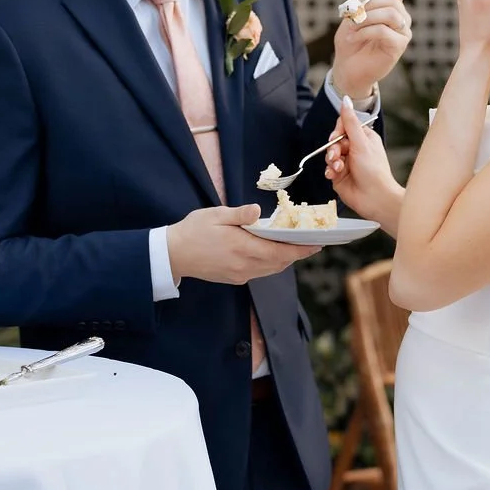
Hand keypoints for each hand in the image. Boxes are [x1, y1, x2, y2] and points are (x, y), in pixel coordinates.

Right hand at [167, 205, 319, 283]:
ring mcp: (239, 274)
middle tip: (311, 243)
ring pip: (271, 270)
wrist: (173, 255)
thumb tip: (257, 211)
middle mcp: (244, 265)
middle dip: (297, 254)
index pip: (280, 251)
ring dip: (285, 260)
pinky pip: (260, 273)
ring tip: (295, 247)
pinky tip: (272, 253)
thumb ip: (239, 214)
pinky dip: (271, 264)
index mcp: (242, 247)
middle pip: (280, 262)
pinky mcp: (234, 278)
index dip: (301, 250)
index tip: (317, 245)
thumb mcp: (215, 215)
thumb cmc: (193, 230)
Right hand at [325, 99, 404, 234]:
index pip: (344, 126)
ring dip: (331, 160)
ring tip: (338, 167)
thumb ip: (350, 121)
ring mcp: (348, 163)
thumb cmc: (374, 171)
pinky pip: (329, 168)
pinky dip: (330, 171)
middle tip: (336, 155)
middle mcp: (356, 149)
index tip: (336, 137)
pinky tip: (334, 175)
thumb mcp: (361, 142)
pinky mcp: (341, 176)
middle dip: (333, 148)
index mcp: (364, 138)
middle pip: (335, 141)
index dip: (337, 131)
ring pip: (330, 155)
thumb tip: (346, 99)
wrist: (375, 198)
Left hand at [332, 0, 411, 99]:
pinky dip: (365, 31)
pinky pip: (384, 30)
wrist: (347, 67)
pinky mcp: (399, 46)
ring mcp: (402, 32)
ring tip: (352, 27)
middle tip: (351, 15)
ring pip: (390, 14)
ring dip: (366, 18)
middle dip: (367, 4)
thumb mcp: (355, 13)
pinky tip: (353, 37)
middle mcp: (401, 17)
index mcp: (392, 6)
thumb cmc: (351, 40)